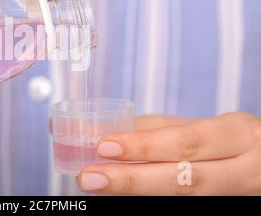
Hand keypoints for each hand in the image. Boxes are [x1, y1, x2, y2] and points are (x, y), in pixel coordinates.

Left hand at [77, 112, 260, 194]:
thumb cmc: (231, 142)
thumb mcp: (203, 127)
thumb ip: (158, 129)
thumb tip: (104, 130)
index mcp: (237, 136)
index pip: (186, 141)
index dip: (144, 145)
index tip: (103, 146)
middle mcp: (245, 170)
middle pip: (184, 180)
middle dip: (132, 180)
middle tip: (90, 177)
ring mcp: (239, 198)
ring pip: (186, 199)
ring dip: (138, 194)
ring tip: (101, 187)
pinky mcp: (228, 209)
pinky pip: (188, 208)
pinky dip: (152, 202)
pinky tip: (125, 197)